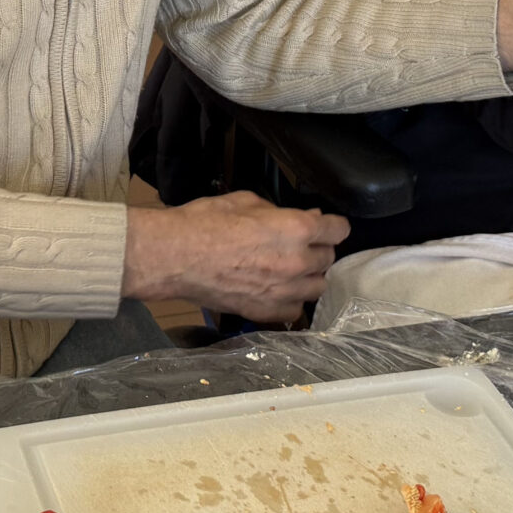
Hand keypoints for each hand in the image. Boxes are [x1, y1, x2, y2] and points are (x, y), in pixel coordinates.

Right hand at [124, 190, 349, 322]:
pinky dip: (291, 301)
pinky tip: (278, 291)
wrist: (175, 256)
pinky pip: (295, 310)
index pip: (338, 229)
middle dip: (318, 249)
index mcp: (296, 228)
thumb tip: (301, 216)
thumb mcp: (245, 200)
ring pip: (318, 287)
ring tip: (292, 271)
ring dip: (309, 277)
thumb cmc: (205, 222)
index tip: (326, 226)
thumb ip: (278, 211)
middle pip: (329, 258)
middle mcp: (297, 261)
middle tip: (301, 245)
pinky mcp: (266, 311)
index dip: (332, 225)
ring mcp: (284, 291)